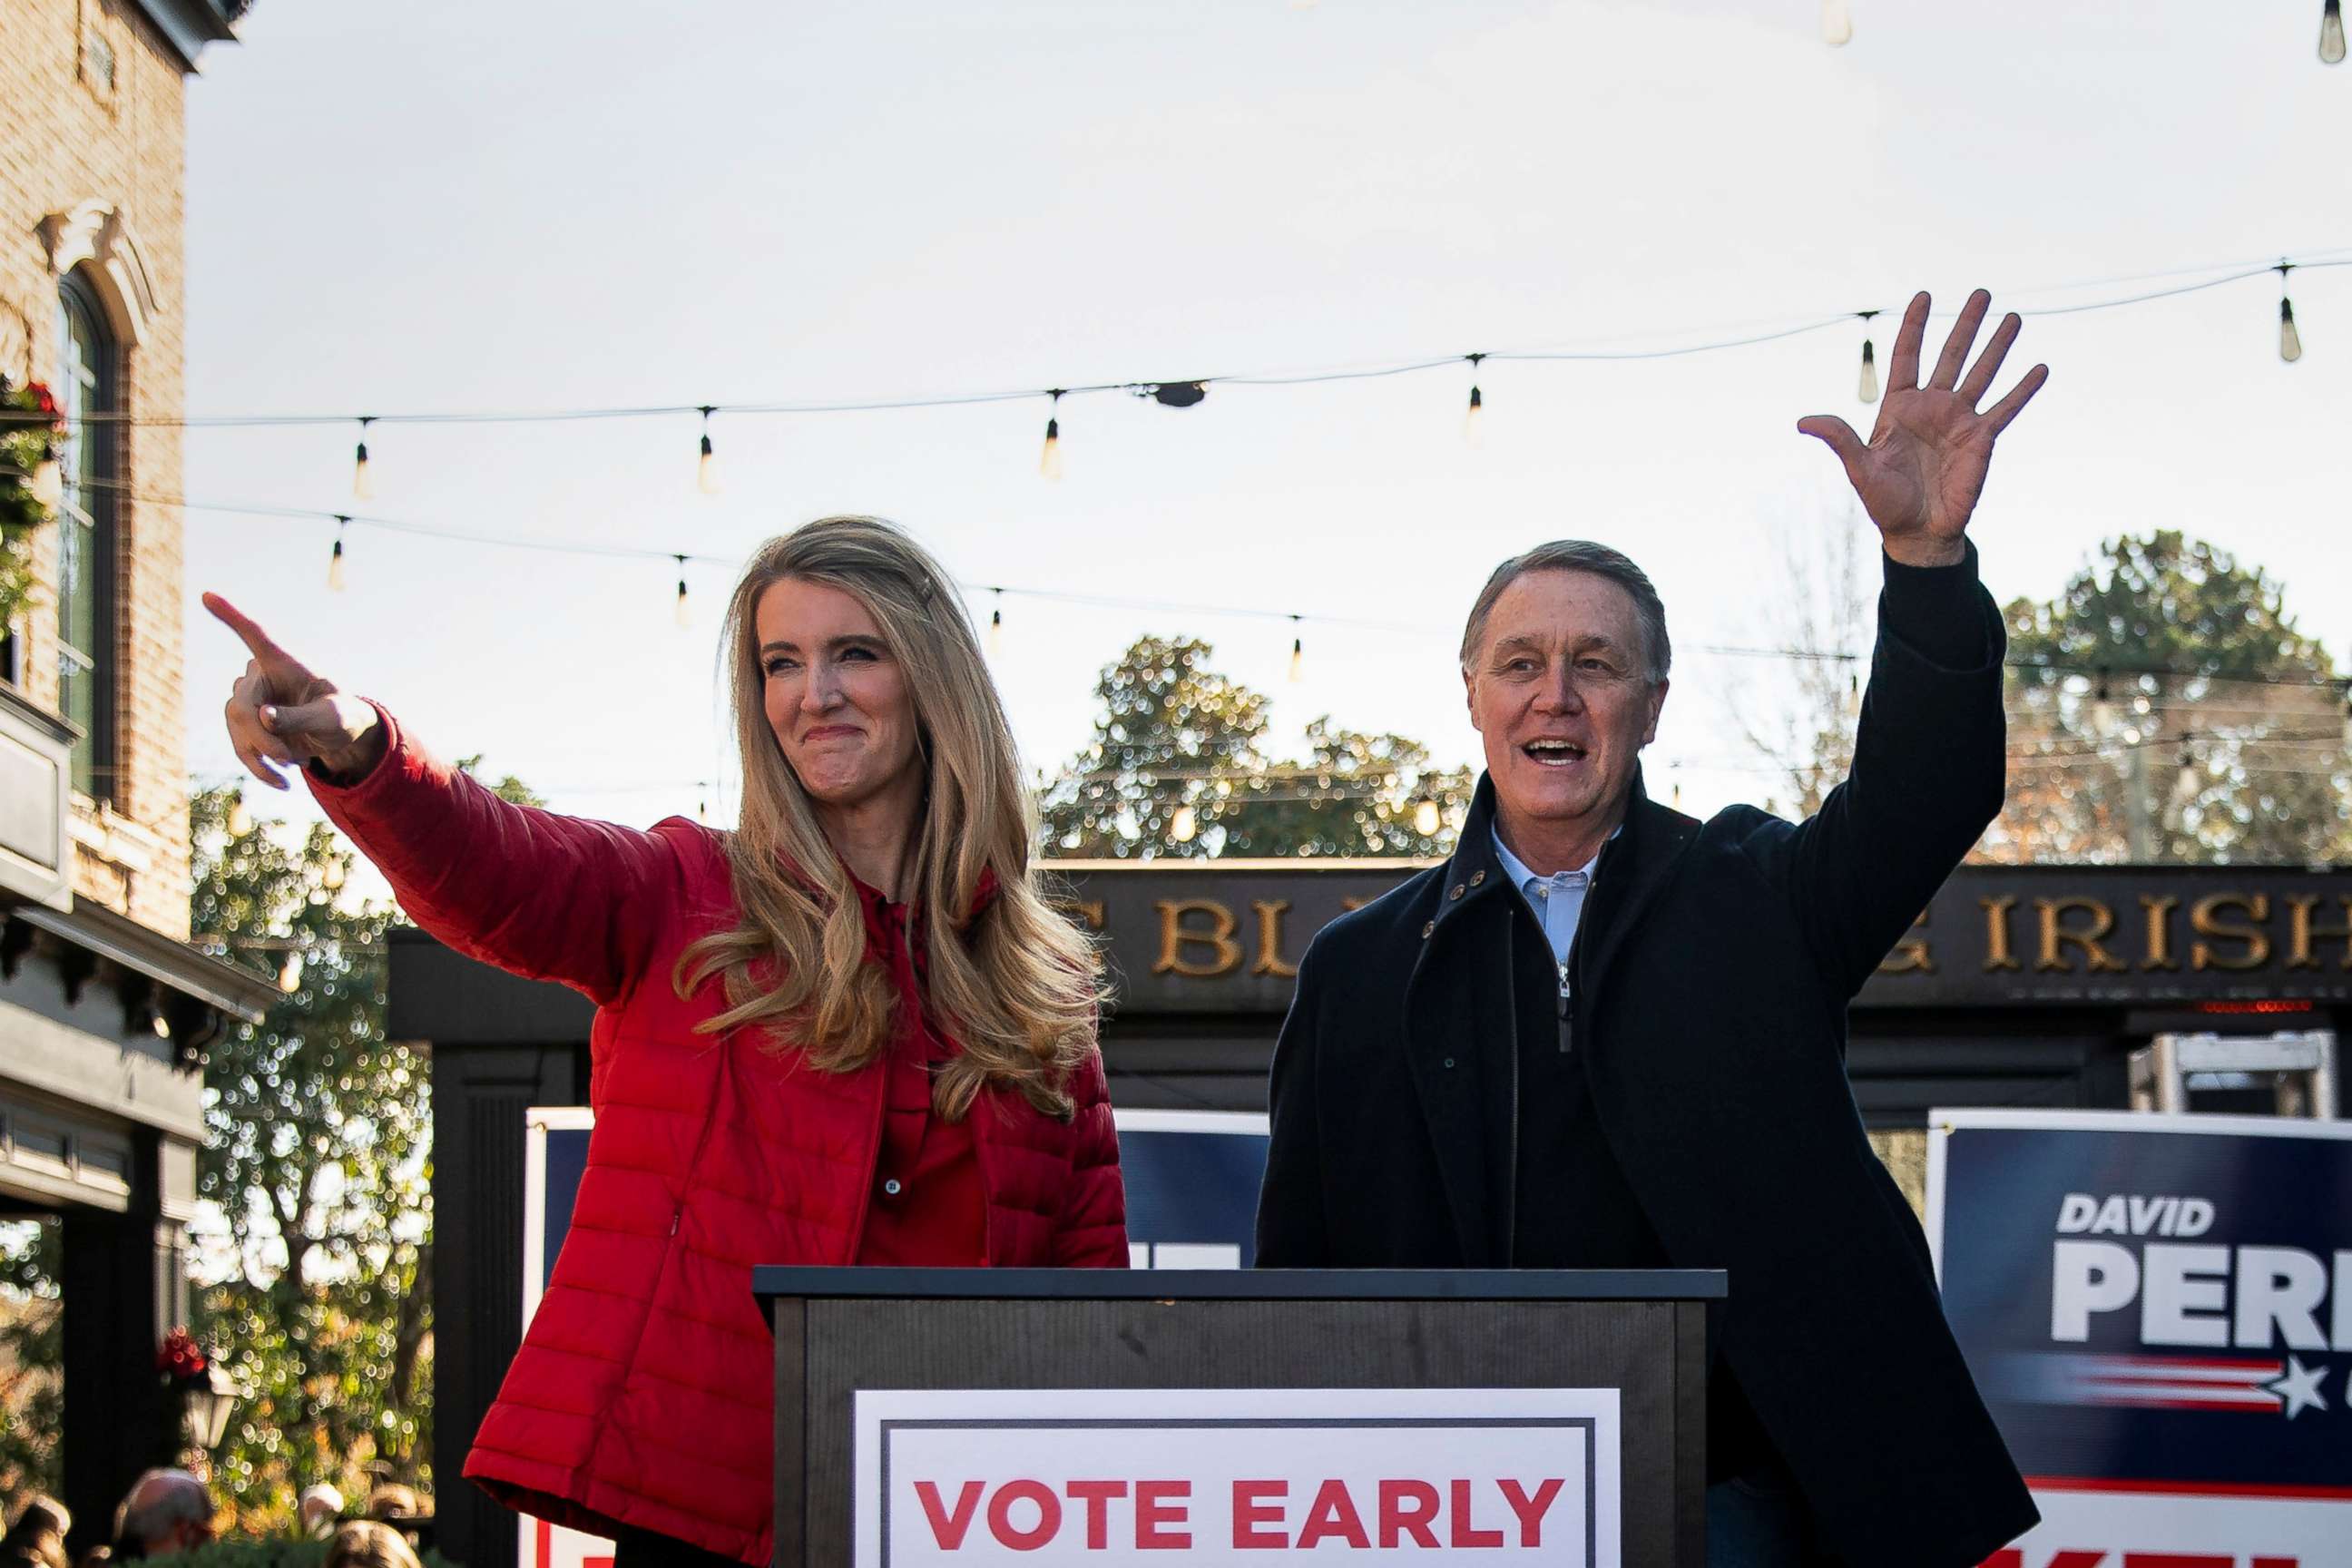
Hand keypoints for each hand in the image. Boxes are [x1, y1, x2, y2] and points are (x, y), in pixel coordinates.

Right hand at [204, 592, 385, 789]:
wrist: (342, 737)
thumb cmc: (342, 716)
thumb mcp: (331, 719)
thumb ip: (300, 716)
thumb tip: (263, 717)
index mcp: (283, 662)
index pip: (254, 634)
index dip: (230, 615)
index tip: (207, 594)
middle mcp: (260, 676)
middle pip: (241, 705)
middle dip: (263, 738)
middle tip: (291, 759)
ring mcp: (250, 700)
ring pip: (237, 728)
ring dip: (263, 755)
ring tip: (298, 765)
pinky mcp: (246, 725)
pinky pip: (241, 747)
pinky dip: (258, 768)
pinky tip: (282, 783)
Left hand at [1797, 289, 2048, 566]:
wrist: (1918, 530)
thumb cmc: (1885, 501)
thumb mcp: (1859, 468)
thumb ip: (1840, 439)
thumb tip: (1802, 422)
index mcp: (1899, 407)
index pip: (1907, 356)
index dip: (1914, 326)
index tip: (1925, 295)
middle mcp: (1932, 406)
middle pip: (1951, 355)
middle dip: (1966, 324)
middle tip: (1982, 292)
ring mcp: (1959, 420)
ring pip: (1982, 373)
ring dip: (1998, 346)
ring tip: (2015, 316)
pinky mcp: (1983, 438)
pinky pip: (2006, 408)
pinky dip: (2023, 389)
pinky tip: (2041, 367)